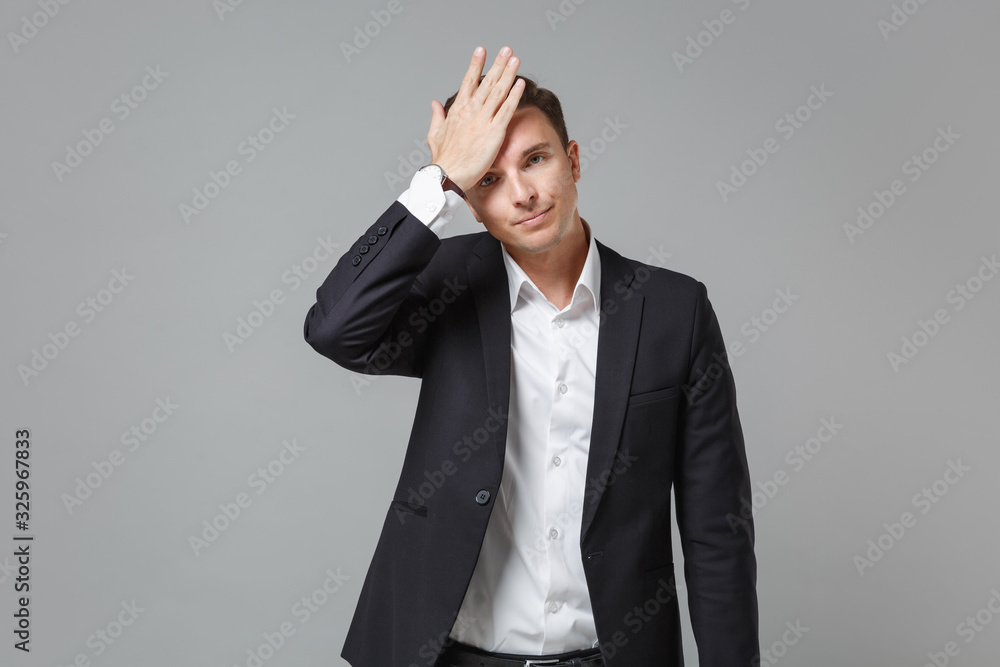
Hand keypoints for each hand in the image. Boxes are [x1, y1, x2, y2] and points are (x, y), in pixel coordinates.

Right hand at [426, 46, 524, 193]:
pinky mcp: (494, 131)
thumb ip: (437, 116)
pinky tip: (520, 84)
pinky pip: (507, 109)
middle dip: (498, 64)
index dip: (476, 65)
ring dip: (508, 74)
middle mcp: (471, 110)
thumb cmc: (443, 158)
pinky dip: (514, 95)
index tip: (481, 50)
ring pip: (498, 91)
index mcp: (457, 110)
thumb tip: (435, 103)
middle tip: (507, 49)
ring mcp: (483, 120)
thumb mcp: (435, 134)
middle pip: (487, 82)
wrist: (448, 174)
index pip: (468, 81)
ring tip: (515, 59)